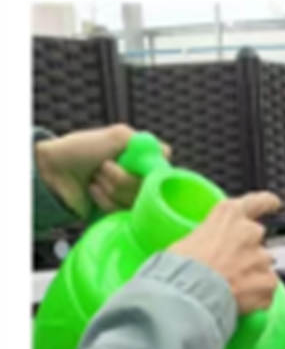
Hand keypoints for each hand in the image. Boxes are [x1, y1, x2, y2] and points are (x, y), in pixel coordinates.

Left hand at [35, 125, 167, 218]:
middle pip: (149, 190)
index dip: (151, 174)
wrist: (52, 170)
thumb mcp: (115, 135)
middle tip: (103, 167)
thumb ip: (144, 142)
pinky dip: (104, 201)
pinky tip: (93, 191)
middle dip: (122, 179)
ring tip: (95, 178)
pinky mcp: (117, 213)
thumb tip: (166, 154)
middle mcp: (139, 179)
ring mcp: (128, 197)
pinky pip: (121, 213)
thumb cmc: (78, 150)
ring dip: (110, 189)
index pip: (164, 173)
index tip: (137, 170)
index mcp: (142, 160)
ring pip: (134, 202)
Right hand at [170, 193, 283, 314]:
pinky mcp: (268, 282)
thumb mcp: (187, 240)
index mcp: (228, 215)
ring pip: (262, 266)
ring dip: (250, 275)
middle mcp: (250, 232)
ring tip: (227, 286)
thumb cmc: (179, 267)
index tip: (274, 203)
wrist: (187, 294)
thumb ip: (208, 238)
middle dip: (246, 252)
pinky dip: (256, 295)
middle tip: (226, 266)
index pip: (256, 202)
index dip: (266, 202)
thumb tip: (206, 251)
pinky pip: (266, 289)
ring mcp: (261, 258)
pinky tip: (238, 299)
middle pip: (256, 240)